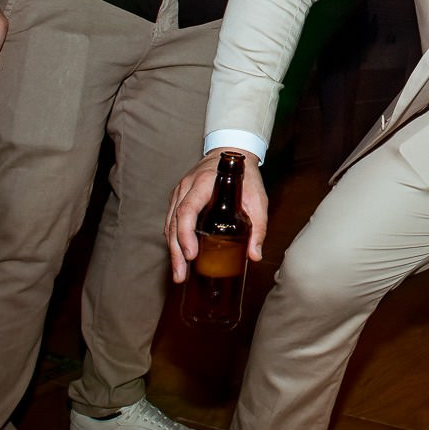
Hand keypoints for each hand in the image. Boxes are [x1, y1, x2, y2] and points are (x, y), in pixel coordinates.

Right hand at [167, 149, 267, 282]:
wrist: (233, 155)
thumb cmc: (246, 177)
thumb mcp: (258, 199)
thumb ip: (258, 226)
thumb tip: (254, 256)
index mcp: (204, 183)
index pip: (187, 210)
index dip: (186, 234)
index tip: (191, 254)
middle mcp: (187, 187)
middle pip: (174, 222)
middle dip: (176, 251)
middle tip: (180, 275)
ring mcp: (180, 192)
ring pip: (169, 224)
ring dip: (173, 250)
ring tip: (179, 273)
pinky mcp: (179, 198)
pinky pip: (171, 221)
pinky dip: (174, 240)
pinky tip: (179, 257)